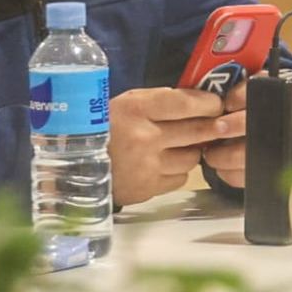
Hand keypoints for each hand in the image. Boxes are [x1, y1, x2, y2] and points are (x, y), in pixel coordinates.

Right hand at [108, 87, 243, 205]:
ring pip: (192, 157)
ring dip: (193, 150)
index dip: (208, 104)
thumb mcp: (125, 104)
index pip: (185, 104)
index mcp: (135, 109)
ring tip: (183, 145)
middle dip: (212, 127)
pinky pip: (180, 178)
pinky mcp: (148, 189)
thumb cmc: (102, 128)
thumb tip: (197, 101)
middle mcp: (144, 137)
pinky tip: (166, 164)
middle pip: (197, 131)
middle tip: (219, 124)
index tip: (216, 104)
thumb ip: (158, 101)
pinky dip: (178, 171)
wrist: (73, 167)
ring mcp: (147, 166)